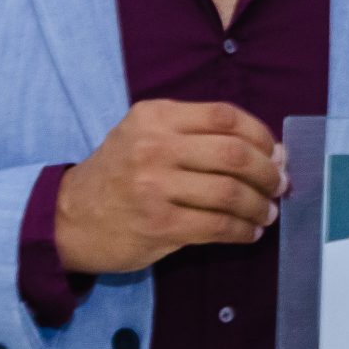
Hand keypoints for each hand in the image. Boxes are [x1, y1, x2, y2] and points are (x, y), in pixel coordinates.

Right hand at [53, 100, 286, 274]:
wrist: (69, 216)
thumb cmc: (118, 174)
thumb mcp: (144, 134)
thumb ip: (195, 134)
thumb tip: (266, 150)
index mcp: (156, 116)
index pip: (225, 116)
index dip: (261, 135)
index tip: (275, 153)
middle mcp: (154, 146)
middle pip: (234, 153)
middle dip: (268, 172)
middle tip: (280, 185)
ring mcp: (155, 186)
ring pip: (230, 192)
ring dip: (259, 205)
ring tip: (267, 213)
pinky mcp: (158, 224)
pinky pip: (217, 226)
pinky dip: (242, 231)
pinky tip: (249, 233)